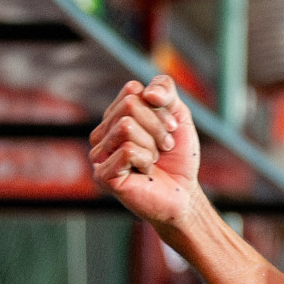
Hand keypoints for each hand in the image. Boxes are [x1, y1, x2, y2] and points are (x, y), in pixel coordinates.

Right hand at [89, 75, 199, 225]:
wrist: (184, 193)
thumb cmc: (178, 156)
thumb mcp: (178, 116)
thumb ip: (164, 91)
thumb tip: (146, 92)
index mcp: (116, 116)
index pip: (133, 91)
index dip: (160, 108)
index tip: (170, 128)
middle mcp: (102, 133)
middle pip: (129, 105)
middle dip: (158, 127)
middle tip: (164, 147)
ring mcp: (99, 154)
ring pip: (126, 126)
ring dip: (153, 145)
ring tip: (153, 161)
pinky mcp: (102, 174)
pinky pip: (127, 150)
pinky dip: (146, 160)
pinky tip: (144, 173)